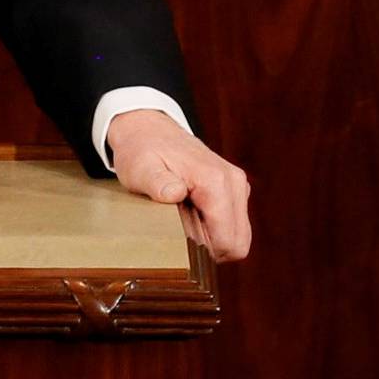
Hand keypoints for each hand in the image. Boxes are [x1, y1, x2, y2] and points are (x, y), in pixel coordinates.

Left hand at [107, 110, 250, 261]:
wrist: (147, 128)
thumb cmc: (141, 150)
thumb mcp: (139, 168)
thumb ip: (157, 182)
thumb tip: (176, 192)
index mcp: (215, 180)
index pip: (228, 241)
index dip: (204, 251)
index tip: (179, 235)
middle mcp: (233, 181)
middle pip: (238, 243)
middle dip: (212, 247)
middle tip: (181, 229)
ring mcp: (237, 183)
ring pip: (239, 235)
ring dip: (214, 237)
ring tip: (186, 219)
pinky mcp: (235, 187)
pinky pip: (235, 224)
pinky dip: (217, 227)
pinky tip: (193, 213)